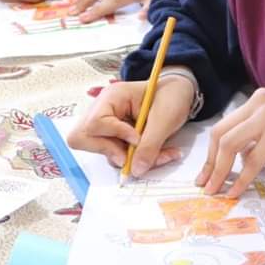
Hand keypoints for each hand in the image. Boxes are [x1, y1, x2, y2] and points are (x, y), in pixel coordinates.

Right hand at [67, 73, 194, 173]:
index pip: (95, 122)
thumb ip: (150, 145)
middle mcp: (103, 111)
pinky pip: (117, 155)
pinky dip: (137, 159)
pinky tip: (157, 154)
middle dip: (110, 151)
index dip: (115, 134)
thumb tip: (135, 170)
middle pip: (83, 138)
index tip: (137, 138)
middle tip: (131, 155)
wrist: (181, 94)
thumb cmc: (172, 95)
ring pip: (103, 151)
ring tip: (158, 154)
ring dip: (130, 159)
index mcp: (112, 97)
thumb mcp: (165, 118)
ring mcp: (107, 125)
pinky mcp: (116, 138)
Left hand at [197, 89, 264, 197]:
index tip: (207, 171)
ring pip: (230, 145)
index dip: (212, 151)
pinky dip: (242, 178)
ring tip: (215, 191)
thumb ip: (260, 133)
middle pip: (220, 134)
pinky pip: (252, 160)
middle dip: (209, 163)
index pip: (224, 125)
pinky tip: (236, 190)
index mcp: (258, 99)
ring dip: (219, 172)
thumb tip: (242, 156)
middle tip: (204, 184)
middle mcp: (259, 104)